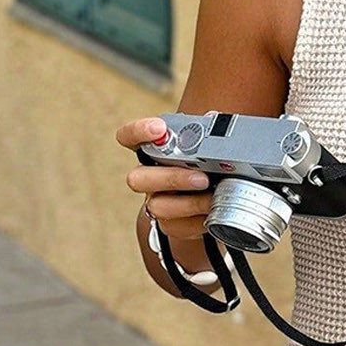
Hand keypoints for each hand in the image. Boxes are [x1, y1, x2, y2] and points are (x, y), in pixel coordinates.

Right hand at [116, 116, 212, 241]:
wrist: (215, 199)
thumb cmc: (209, 165)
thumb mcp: (212, 146)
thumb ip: (211, 130)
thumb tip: (213, 118)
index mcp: (154, 152)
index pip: (130, 138)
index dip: (137, 132)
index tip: (159, 128)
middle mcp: (149, 177)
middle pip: (138, 179)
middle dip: (171, 178)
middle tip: (202, 178)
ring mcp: (157, 201)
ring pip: (157, 206)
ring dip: (188, 203)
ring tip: (214, 197)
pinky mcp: (170, 224)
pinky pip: (176, 226)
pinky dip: (197, 221)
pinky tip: (213, 214)